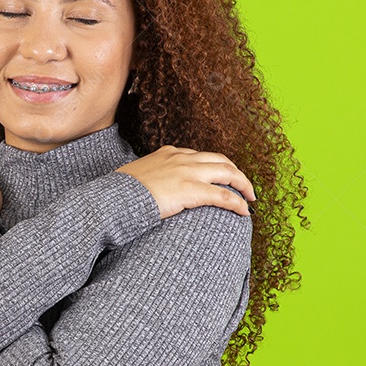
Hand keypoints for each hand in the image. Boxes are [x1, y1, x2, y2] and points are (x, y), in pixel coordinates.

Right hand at [114, 145, 256, 219]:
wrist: (114, 198)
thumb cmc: (120, 193)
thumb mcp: (135, 177)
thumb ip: (149, 178)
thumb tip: (149, 190)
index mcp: (169, 153)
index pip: (200, 156)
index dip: (214, 166)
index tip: (220, 177)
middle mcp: (182, 158)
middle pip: (220, 160)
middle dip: (236, 172)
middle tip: (244, 187)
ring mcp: (188, 173)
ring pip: (228, 173)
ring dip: (244, 185)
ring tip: (250, 198)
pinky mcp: (191, 190)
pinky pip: (224, 195)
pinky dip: (238, 202)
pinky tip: (245, 211)